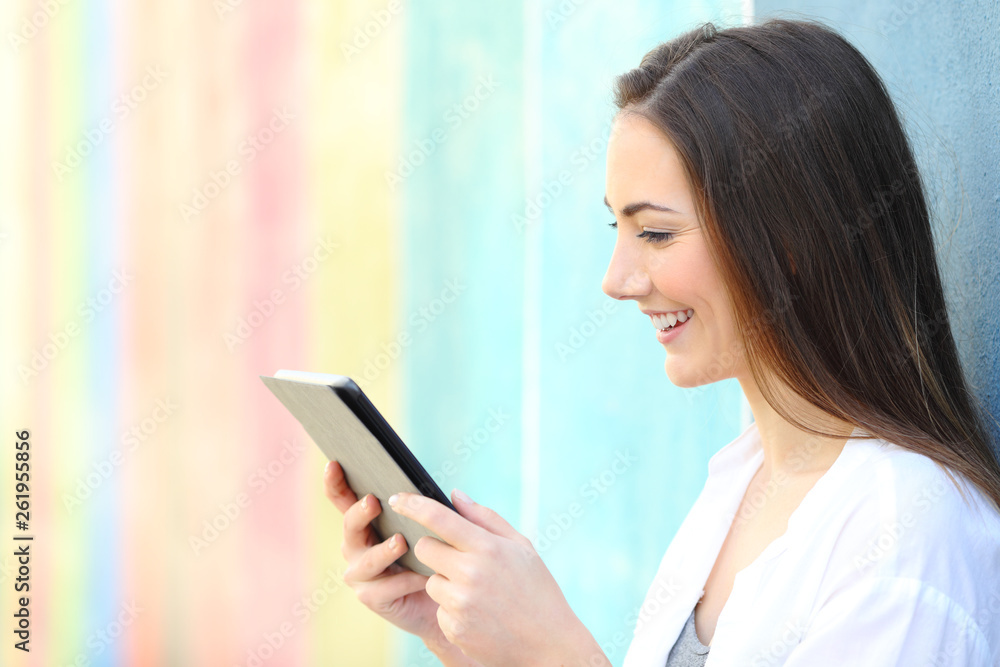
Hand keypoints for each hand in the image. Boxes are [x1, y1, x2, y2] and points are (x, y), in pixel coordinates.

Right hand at [322, 461, 450, 647]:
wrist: (444, 600)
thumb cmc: (435, 556)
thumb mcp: (434, 529)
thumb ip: (438, 513)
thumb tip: (454, 494)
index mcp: (366, 524)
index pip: (344, 500)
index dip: (335, 483)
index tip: (334, 464)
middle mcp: (356, 547)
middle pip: (350, 526)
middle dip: (359, 513)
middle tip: (373, 501)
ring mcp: (360, 574)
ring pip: (366, 561)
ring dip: (383, 551)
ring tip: (401, 542)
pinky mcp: (371, 598)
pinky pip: (384, 589)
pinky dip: (404, 581)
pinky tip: (422, 577)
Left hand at [388, 489, 608, 666]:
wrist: (549, 644)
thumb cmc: (537, 590)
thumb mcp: (521, 547)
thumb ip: (485, 518)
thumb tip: (455, 495)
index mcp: (488, 548)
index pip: (438, 518)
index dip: (412, 504)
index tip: (396, 498)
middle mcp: (470, 573)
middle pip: (424, 548)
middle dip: (434, 549)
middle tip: (457, 558)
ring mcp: (460, 603)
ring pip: (430, 581)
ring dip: (445, 582)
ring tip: (478, 593)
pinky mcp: (453, 627)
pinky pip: (439, 609)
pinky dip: (452, 609)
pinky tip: (478, 614)